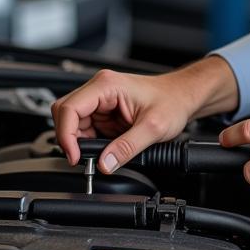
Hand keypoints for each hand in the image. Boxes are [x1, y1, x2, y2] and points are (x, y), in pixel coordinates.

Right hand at [52, 56, 238, 172]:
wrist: (184, 96)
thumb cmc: (172, 101)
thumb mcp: (153, 127)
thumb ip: (127, 147)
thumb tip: (104, 164)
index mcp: (107, 85)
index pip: (69, 108)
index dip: (66, 134)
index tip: (74, 156)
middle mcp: (100, 89)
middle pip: (66, 114)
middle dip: (70, 138)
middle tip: (82, 159)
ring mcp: (101, 100)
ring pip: (74, 123)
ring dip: (81, 142)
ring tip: (100, 154)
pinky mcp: (105, 112)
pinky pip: (86, 128)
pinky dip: (90, 142)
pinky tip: (104, 148)